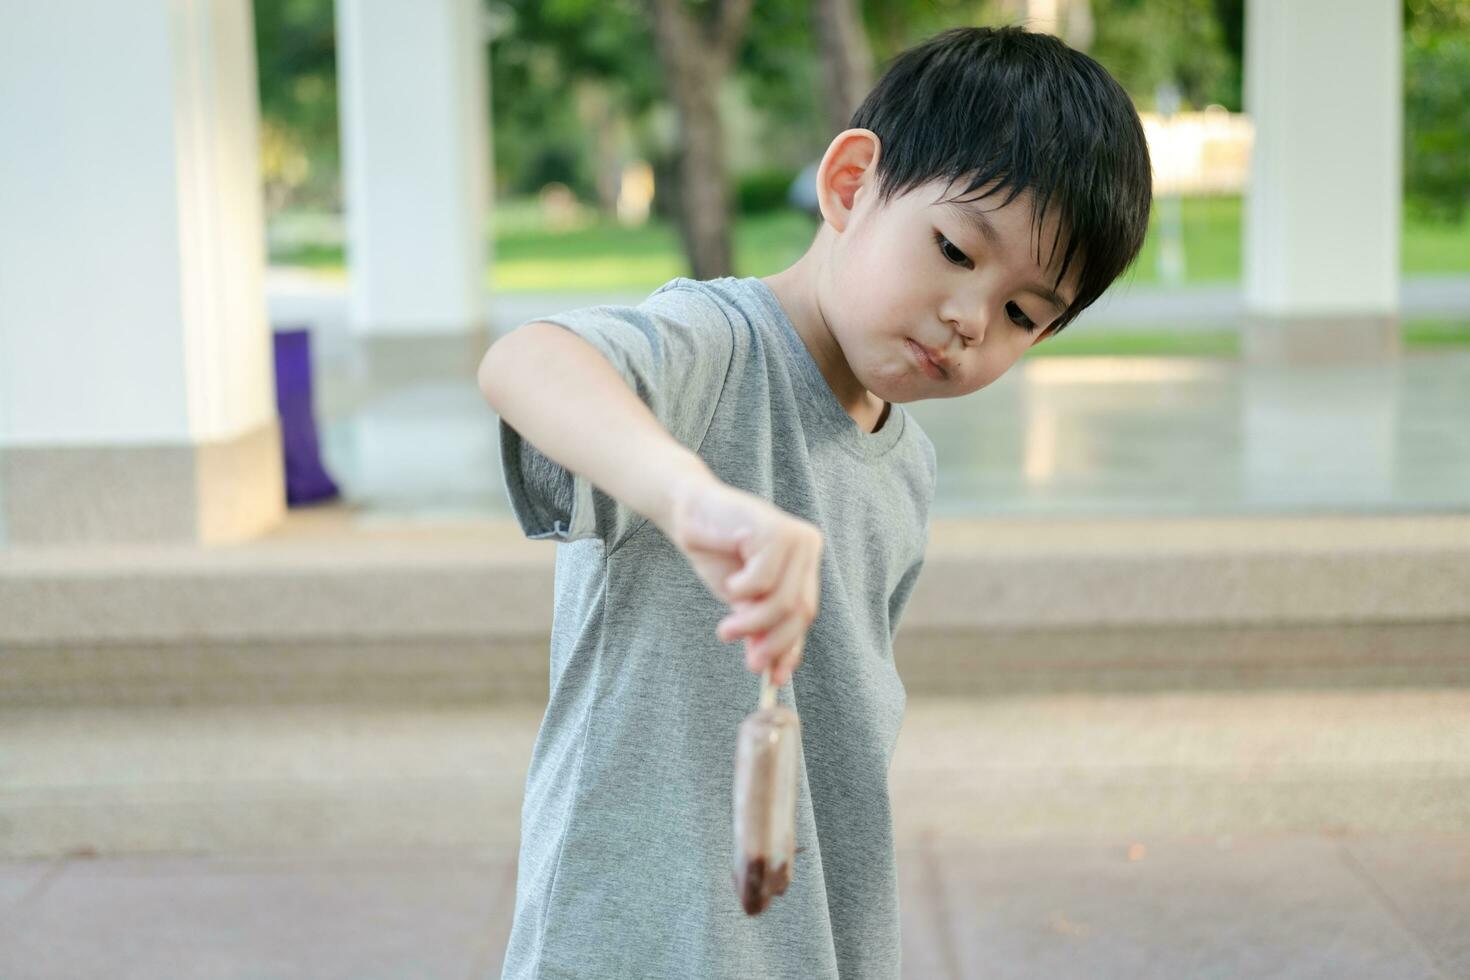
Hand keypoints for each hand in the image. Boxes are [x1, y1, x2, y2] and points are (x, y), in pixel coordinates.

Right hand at [661, 473, 822, 685]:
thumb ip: (761, 626)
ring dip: (751, 624)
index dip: (790, 647)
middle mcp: (807, 546)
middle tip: (749, 665)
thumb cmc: (716, 552)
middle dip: (773, 643)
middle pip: (801, 611)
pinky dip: (742, 591)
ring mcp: (794, 537)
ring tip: (725, 630)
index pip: (805, 612)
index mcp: (804, 562)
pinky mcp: (774, 529)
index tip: (774, 679)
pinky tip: (730, 583)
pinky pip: (763, 580)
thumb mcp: (742, 599)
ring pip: (783, 601)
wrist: (687, 512)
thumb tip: (774, 671)